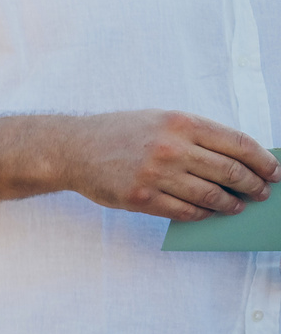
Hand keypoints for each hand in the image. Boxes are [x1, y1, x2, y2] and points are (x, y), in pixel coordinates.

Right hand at [66, 110, 274, 219]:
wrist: (73, 148)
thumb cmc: (119, 133)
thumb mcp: (159, 119)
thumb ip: (197, 135)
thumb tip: (238, 159)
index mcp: (180, 123)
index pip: (238, 144)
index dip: (262, 161)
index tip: (274, 172)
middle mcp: (171, 147)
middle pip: (230, 171)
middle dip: (253, 185)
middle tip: (262, 192)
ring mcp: (156, 174)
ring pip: (211, 196)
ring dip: (231, 204)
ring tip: (239, 206)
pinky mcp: (142, 197)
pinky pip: (185, 211)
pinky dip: (203, 214)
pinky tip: (210, 212)